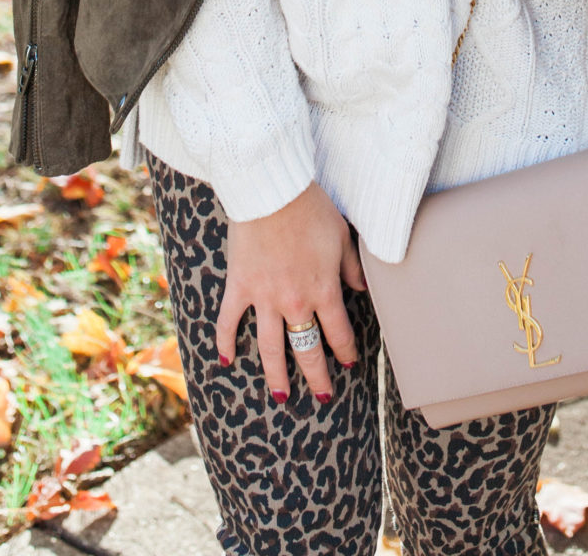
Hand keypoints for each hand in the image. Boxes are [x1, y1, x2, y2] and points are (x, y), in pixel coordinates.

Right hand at [216, 181, 365, 403]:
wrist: (273, 190)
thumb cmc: (311, 208)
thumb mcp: (341, 236)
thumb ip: (352, 267)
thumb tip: (362, 288)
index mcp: (324, 290)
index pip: (338, 333)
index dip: (345, 351)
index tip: (349, 363)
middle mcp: (295, 302)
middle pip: (307, 349)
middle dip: (316, 376)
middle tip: (322, 396)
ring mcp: (264, 298)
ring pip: (270, 348)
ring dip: (276, 375)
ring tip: (281, 396)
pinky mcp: (240, 286)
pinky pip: (229, 321)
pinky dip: (225, 342)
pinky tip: (226, 361)